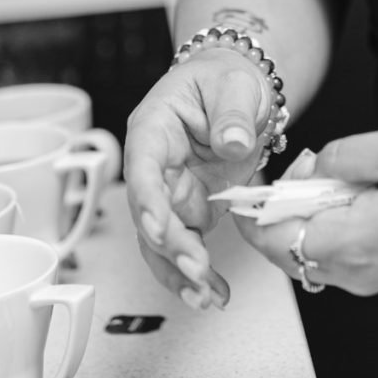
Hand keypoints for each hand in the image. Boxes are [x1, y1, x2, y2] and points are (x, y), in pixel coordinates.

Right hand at [124, 51, 277, 310]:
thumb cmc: (223, 80)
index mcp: (153, 130)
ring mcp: (170, 193)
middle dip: (170, 247)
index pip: (142, 168)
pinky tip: (213, 294)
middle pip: (149, 214)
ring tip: (205, 297)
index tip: (159, 228)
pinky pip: (186, 247)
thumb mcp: (234, 85)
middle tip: (197, 270)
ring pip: (161, 242)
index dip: (148, 201)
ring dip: (179, 272)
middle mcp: (154, 167)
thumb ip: (233, 114)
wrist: (235, 90)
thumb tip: (233, 143)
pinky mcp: (190, 211)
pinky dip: (197, 274)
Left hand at [234, 127, 377, 295]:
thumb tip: (317, 163)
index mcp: (348, 243)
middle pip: (290, 249)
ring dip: (318, 217)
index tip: (258, 181)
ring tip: (349, 177)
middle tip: (313, 168)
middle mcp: (357, 273)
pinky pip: (350, 256)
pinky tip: (372, 195)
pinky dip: (344, 226)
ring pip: (320, 253)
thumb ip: (342, 152)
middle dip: (288, 208)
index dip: (256, 207)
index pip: (270, 237)